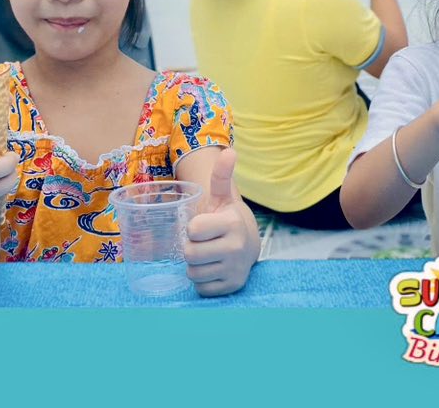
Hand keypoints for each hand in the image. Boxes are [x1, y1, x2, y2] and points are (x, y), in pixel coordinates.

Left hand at [184, 148, 258, 296]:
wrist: (248, 244)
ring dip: (195, 266)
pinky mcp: (232, 286)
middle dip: (191, 248)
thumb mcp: (222, 198)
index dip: (192, 229)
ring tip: (207, 255)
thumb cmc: (226, 219)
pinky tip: (213, 269)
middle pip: (189, 254)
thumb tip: (229, 151)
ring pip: (193, 273)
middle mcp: (236, 248)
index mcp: (232, 223)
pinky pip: (201, 288)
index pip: (192, 230)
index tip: (203, 226)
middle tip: (203, 243)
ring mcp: (235, 269)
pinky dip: (203, 281)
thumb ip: (221, 176)